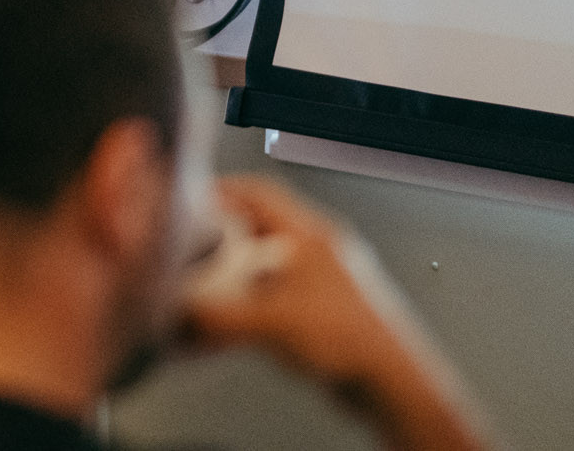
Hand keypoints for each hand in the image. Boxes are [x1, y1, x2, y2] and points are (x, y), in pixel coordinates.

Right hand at [182, 177, 490, 450]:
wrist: (391, 383)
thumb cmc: (354, 341)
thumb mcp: (269, 322)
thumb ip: (217, 316)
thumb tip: (182, 312)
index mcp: (312, 235)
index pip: (259, 192)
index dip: (221, 190)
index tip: (192, 198)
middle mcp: (320, 251)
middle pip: (259, 228)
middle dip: (222, 239)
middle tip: (195, 249)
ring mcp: (323, 280)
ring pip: (267, 264)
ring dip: (236, 276)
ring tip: (211, 292)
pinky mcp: (323, 309)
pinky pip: (278, 295)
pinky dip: (253, 303)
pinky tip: (239, 325)